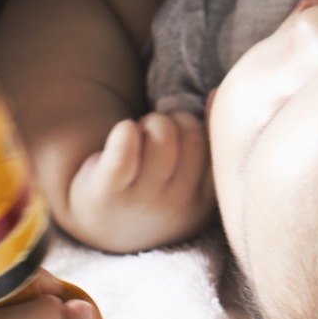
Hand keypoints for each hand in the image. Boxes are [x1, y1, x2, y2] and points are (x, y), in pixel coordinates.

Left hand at [65, 111, 213, 251]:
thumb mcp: (186, 178)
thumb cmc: (151, 190)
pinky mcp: (107, 191)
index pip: (215, 150)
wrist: (100, 224)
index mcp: (201, 205)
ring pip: (161, 134)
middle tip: (156, 132)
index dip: (196, 128)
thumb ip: (207, 142)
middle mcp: (176, 206)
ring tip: (138, 135)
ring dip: (149, 123)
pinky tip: (123, 135)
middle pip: (191, 136)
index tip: (178, 131)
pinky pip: (126, 143)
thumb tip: (217, 94)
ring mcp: (141, 201)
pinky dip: (126, 129)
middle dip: (174, 121)